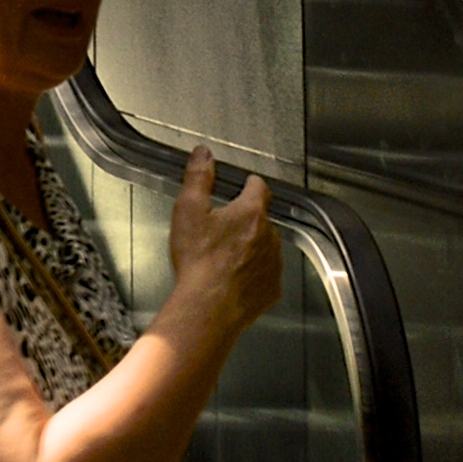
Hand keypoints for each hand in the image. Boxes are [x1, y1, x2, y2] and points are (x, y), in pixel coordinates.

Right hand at [165, 148, 280, 350]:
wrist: (207, 308)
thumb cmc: (198, 260)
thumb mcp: (188, 210)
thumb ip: (198, 177)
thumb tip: (204, 154)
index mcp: (250, 212)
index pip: (259, 188)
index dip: (251, 185)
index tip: (245, 185)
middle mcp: (269, 236)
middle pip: (262, 219)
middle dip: (246, 220)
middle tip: (222, 229)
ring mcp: (274, 265)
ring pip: (266, 247)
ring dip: (252, 246)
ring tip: (226, 257)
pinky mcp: (272, 290)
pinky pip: (267, 275)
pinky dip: (255, 274)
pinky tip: (234, 279)